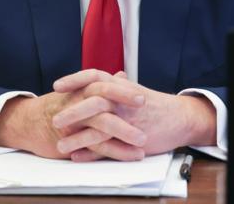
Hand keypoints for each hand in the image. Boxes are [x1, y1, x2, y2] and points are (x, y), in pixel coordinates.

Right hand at [0, 72, 147, 160]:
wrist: (29, 123)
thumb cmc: (58, 106)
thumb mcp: (79, 92)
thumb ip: (103, 85)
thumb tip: (122, 75)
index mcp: (82, 89)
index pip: (103, 84)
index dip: (122, 90)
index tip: (143, 96)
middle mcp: (78, 101)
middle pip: (103, 98)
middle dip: (124, 101)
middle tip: (145, 106)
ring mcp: (75, 121)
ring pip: (102, 123)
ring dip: (124, 132)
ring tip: (143, 141)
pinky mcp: (72, 139)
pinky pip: (96, 145)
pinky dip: (115, 151)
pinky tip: (130, 155)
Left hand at [51, 71, 216, 161]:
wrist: (179, 118)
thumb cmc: (154, 104)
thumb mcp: (134, 90)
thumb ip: (117, 85)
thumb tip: (106, 77)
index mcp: (121, 87)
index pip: (94, 77)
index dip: (74, 80)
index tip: (56, 86)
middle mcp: (123, 101)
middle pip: (94, 101)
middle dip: (73, 111)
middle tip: (54, 119)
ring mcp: (128, 120)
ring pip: (99, 128)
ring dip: (78, 137)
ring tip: (60, 145)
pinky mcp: (133, 140)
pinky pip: (109, 147)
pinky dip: (92, 153)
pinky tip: (77, 156)